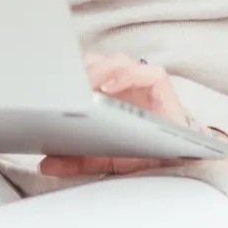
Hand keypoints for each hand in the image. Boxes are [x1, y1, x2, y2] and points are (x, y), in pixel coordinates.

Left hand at [38, 52, 227, 179]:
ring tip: (83, 85)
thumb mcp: (102, 159)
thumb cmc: (142, 155)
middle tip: (63, 85)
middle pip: (95, 61)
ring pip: (116, 61)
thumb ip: (75, 161)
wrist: (183, 166)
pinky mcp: (162, 88)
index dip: (66, 71)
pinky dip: (126, 75)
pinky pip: (146, 72)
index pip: (81, 70)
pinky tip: (108, 88)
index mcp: (106, 95)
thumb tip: (44, 164)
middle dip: (78, 69)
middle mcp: (123, 84)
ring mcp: (142, 84)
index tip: (49, 82)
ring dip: (98, 70)